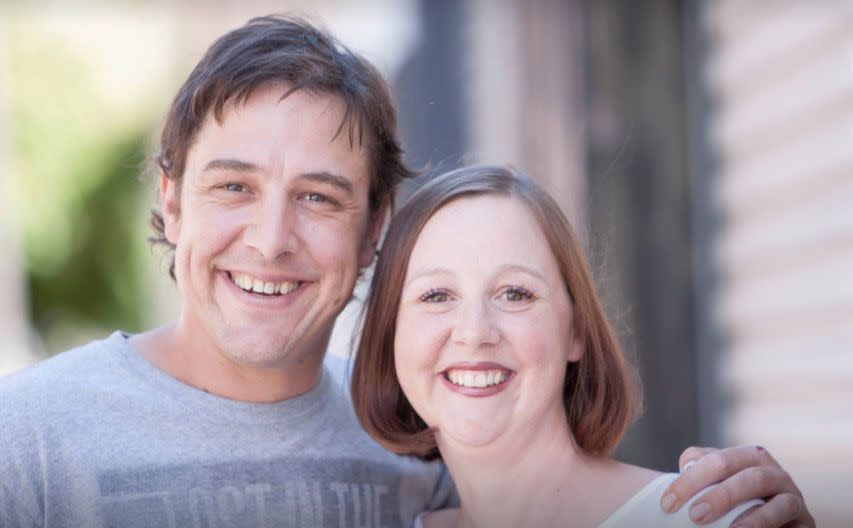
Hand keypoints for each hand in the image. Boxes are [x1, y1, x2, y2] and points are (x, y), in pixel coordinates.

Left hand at [660, 445, 813, 527]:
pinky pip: (794, 525)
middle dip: (720, 496)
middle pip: (748, 477)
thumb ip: (697, 471)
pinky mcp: (806, 522)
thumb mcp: (714, 481)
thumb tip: (673, 480)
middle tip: (695, 516)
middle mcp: (774, 472)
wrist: (771, 519)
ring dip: (753, 519)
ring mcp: (793, 496)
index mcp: (747, 456)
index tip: (667, 504)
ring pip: (779, 502)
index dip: (689, 482)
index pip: (716, 461)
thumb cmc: (732, 498)